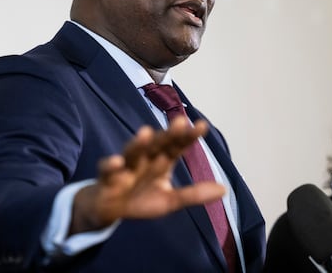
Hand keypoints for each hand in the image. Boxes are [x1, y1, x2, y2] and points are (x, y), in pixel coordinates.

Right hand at [69, 116, 225, 233]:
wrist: (108, 209)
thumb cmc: (140, 198)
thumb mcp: (170, 200)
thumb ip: (194, 194)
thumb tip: (224, 189)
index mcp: (161, 161)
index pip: (177, 146)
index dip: (188, 137)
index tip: (202, 125)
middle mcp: (145, 159)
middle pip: (156, 145)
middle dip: (167, 134)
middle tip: (179, 122)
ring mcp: (126, 167)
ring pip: (132, 153)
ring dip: (139, 143)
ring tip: (146, 132)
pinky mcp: (107, 179)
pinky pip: (108, 171)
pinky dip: (110, 166)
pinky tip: (116, 162)